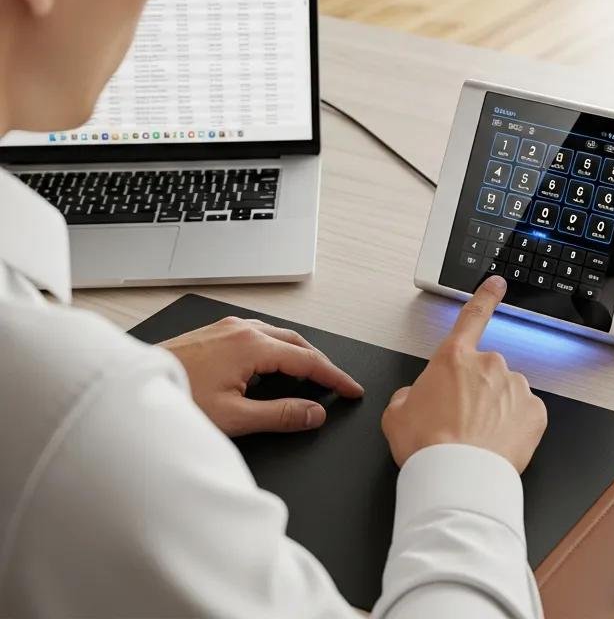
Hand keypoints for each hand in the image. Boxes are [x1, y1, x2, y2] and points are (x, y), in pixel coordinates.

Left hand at [160, 316, 362, 436]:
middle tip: (335, 384)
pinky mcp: (212, 333)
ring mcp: (225, 328)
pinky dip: (274, 349)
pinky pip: (256, 335)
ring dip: (297, 354)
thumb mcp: (234, 417)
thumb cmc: (174, 402)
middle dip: (319, 363)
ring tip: (309, 376)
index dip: (334, 377)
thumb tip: (315, 413)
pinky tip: (270, 366)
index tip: (352, 389)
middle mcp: (241, 329)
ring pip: (275, 336)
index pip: (307, 361)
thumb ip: (281, 415)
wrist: (129, 392)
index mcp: (251, 345)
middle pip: (295, 343)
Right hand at [382, 275, 547, 472]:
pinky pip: (525, 414)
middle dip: (477, 391)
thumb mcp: (397, 414)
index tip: (497, 283)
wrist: (456, 479)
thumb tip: (418, 397)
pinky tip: (496, 443)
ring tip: (476, 437)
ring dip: (496, 409)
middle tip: (460, 421)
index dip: (486, 296)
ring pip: (507, 392)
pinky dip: (514, 426)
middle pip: (485, 372)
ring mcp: (515, 386)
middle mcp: (488, 364)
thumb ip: (410, 394)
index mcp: (453, 358)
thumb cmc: (427, 448)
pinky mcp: (535, 412)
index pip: (472, 317)